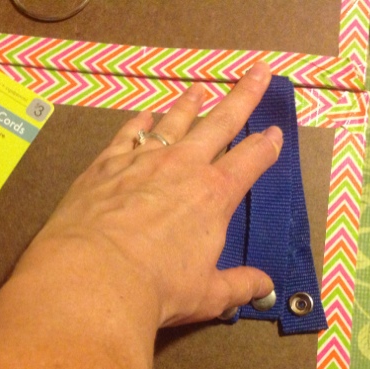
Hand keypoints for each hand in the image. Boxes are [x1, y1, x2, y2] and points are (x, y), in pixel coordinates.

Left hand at [27, 62, 281, 327]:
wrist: (95, 275)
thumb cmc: (158, 287)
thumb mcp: (208, 294)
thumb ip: (239, 286)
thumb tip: (266, 287)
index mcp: (215, 195)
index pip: (250, 160)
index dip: (266, 145)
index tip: (275, 132)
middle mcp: (183, 167)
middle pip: (221, 123)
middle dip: (243, 97)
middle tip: (257, 73)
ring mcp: (144, 160)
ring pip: (174, 121)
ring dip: (190, 104)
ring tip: (200, 89)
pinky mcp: (107, 163)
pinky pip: (130, 133)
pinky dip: (141, 121)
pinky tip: (146, 114)